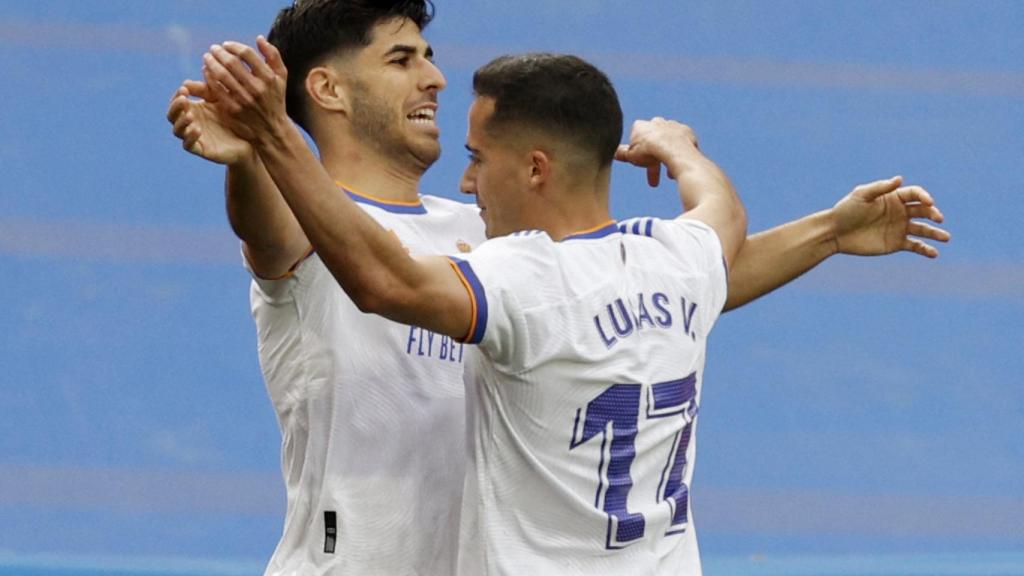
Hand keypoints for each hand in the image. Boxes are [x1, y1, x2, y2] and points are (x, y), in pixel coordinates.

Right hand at [166, 80, 252, 164]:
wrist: (252, 138)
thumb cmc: (237, 116)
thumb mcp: (222, 99)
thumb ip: (207, 89)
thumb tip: (188, 80)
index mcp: (194, 109)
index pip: (177, 101)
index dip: (177, 95)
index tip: (184, 89)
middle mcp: (191, 123)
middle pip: (172, 116)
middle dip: (175, 107)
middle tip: (183, 99)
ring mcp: (195, 137)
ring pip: (177, 131)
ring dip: (181, 122)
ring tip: (190, 115)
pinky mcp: (202, 150)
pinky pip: (189, 145)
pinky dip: (190, 138)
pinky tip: (197, 130)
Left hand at [201, 36, 289, 145]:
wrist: (271, 129)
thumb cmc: (275, 99)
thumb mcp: (281, 78)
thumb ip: (273, 56)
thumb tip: (259, 38)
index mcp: (269, 78)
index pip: (246, 54)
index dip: (233, 46)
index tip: (226, 45)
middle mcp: (257, 88)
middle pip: (231, 63)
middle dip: (219, 52)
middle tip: (213, 49)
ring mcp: (244, 100)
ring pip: (221, 75)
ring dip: (211, 63)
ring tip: (207, 58)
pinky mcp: (233, 109)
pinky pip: (216, 89)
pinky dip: (209, 77)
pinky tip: (207, 72)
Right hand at [615, 117, 699, 186]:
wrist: (673, 149)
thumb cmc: (650, 152)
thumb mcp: (630, 156)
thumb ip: (621, 154)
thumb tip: (613, 153)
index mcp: (640, 126)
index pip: (635, 138)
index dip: (637, 153)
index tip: (639, 164)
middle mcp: (656, 122)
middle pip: (652, 141)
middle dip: (653, 159)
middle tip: (654, 179)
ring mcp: (672, 125)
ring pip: (667, 142)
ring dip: (666, 157)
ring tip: (669, 174)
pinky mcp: (686, 131)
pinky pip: (681, 143)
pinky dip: (679, 153)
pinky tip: (678, 163)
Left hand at [831, 176, 950, 257]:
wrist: (835, 233)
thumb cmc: (846, 210)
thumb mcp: (861, 195)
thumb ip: (880, 188)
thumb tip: (899, 178)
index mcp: (894, 198)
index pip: (916, 194)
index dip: (924, 196)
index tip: (929, 202)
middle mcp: (900, 212)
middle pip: (923, 211)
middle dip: (933, 214)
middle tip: (938, 218)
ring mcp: (899, 228)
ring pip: (923, 230)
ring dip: (935, 233)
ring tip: (946, 238)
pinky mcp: (896, 243)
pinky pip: (915, 246)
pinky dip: (925, 250)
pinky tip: (934, 253)